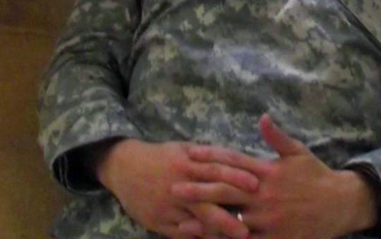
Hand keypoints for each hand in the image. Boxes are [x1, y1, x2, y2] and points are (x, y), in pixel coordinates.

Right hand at [98, 139, 259, 238]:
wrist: (124, 167)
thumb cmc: (160, 157)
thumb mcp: (183, 150)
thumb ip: (208, 157)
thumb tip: (238, 162)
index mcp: (186, 162)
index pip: (216, 169)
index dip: (236, 175)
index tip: (257, 183)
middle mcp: (179, 185)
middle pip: (207, 200)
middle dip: (228, 213)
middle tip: (249, 224)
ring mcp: (168, 206)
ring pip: (195, 221)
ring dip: (216, 231)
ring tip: (237, 237)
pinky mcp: (159, 221)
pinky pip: (181, 234)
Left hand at [179, 116, 378, 238]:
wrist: (340, 204)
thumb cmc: (316, 176)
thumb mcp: (298, 152)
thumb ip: (276, 136)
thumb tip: (262, 116)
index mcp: (268, 171)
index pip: (233, 161)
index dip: (210, 156)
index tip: (189, 153)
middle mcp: (265, 194)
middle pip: (226, 191)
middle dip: (198, 189)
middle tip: (174, 187)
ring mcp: (268, 219)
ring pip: (231, 220)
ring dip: (206, 221)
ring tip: (182, 222)